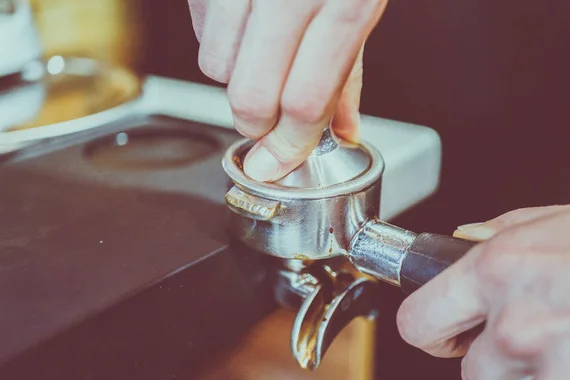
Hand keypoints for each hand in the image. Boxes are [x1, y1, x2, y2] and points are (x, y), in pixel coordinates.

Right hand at [188, 0, 386, 180]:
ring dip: (235, 80)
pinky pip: (199, 30)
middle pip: (252, 97)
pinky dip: (218, 41)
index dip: (288, 146)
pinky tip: (245, 26)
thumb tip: (342, 130)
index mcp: (343, 2)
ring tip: (262, 56)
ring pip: (216, 68)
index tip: (276, 164)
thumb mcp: (362, 5)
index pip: (306, 102)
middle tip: (270, 118)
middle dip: (258, 125)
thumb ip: (348, 73)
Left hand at [397, 195, 569, 379]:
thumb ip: (501, 235)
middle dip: (492, 364)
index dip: (428, 331)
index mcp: (498, 269)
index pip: (418, 322)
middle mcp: (518, 323)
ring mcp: (555, 369)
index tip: (440, 333)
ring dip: (539, 378)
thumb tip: (462, 240)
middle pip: (470, 377)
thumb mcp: (560, 220)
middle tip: (522, 341)